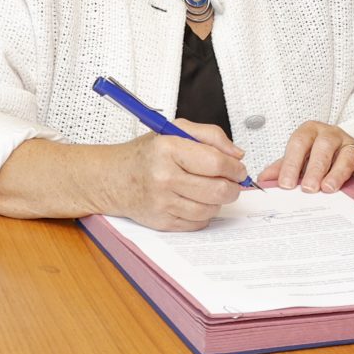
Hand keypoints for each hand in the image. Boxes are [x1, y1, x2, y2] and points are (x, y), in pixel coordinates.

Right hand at [100, 121, 244, 229]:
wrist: (114, 178)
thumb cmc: (148, 154)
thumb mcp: (176, 130)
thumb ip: (211, 136)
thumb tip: (237, 155)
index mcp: (168, 149)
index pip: (216, 162)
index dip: (235, 168)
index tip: (238, 168)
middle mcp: (164, 177)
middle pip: (217, 190)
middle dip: (233, 187)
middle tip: (232, 182)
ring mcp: (162, 202)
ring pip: (210, 209)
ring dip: (219, 201)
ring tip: (212, 190)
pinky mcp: (162, 222)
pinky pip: (197, 223)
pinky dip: (204, 213)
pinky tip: (196, 201)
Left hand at [256, 122, 353, 191]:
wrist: (337, 144)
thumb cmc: (313, 153)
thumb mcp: (296, 157)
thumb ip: (281, 166)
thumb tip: (263, 180)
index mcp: (310, 131)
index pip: (298, 144)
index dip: (290, 163)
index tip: (284, 184)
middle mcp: (331, 134)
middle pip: (324, 148)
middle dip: (315, 169)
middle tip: (308, 188)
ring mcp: (350, 144)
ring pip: (346, 156)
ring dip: (338, 173)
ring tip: (330, 189)